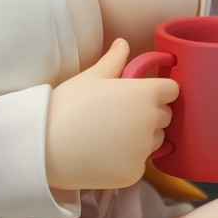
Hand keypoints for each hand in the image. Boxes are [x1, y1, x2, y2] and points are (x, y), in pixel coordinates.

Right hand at [45, 38, 178, 192]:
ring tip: (110, 136)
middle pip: (164, 116)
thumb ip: (114, 60)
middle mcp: (151, 122)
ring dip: (142, 138)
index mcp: (145, 94)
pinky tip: (103, 155)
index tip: (140, 94)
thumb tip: (123, 43)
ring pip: (154, 141)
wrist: (45, 145)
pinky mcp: (135, 173)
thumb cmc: (68, 105)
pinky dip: (126, 160)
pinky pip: (138, 163)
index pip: (171, 90)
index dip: (157, 91)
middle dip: (150, 114)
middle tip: (119, 116)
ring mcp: (144, 150)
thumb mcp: (90, 77)